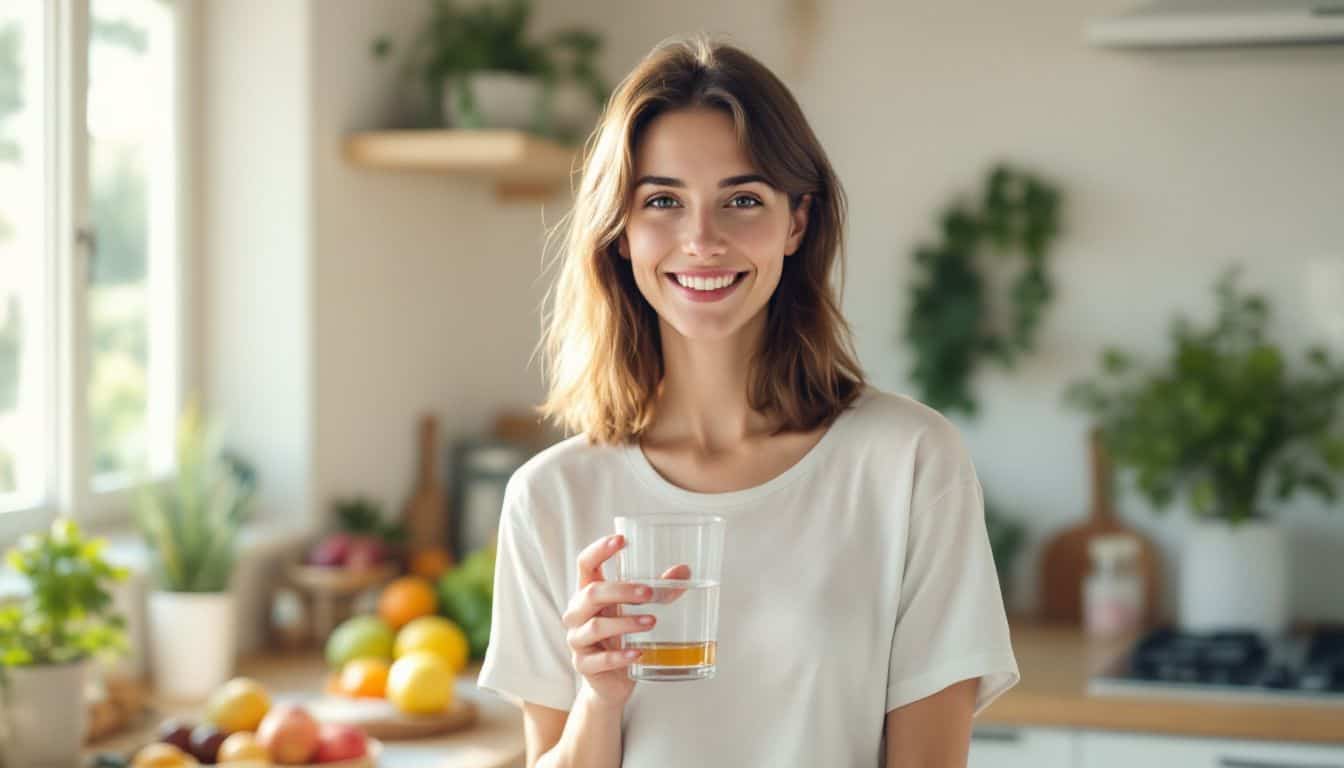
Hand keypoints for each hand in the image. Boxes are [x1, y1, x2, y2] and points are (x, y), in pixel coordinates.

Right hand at [562, 534, 689, 710]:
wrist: (611, 681)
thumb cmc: (622, 636)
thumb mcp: (637, 609)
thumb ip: (659, 590)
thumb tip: (685, 571)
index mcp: (587, 593)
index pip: (586, 564)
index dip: (599, 550)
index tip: (621, 539)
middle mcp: (577, 613)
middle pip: (591, 593)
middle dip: (621, 590)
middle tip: (649, 593)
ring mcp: (577, 640)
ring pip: (596, 626)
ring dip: (626, 622)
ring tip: (652, 622)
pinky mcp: (583, 665)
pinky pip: (600, 660)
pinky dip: (620, 656)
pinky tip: (638, 653)